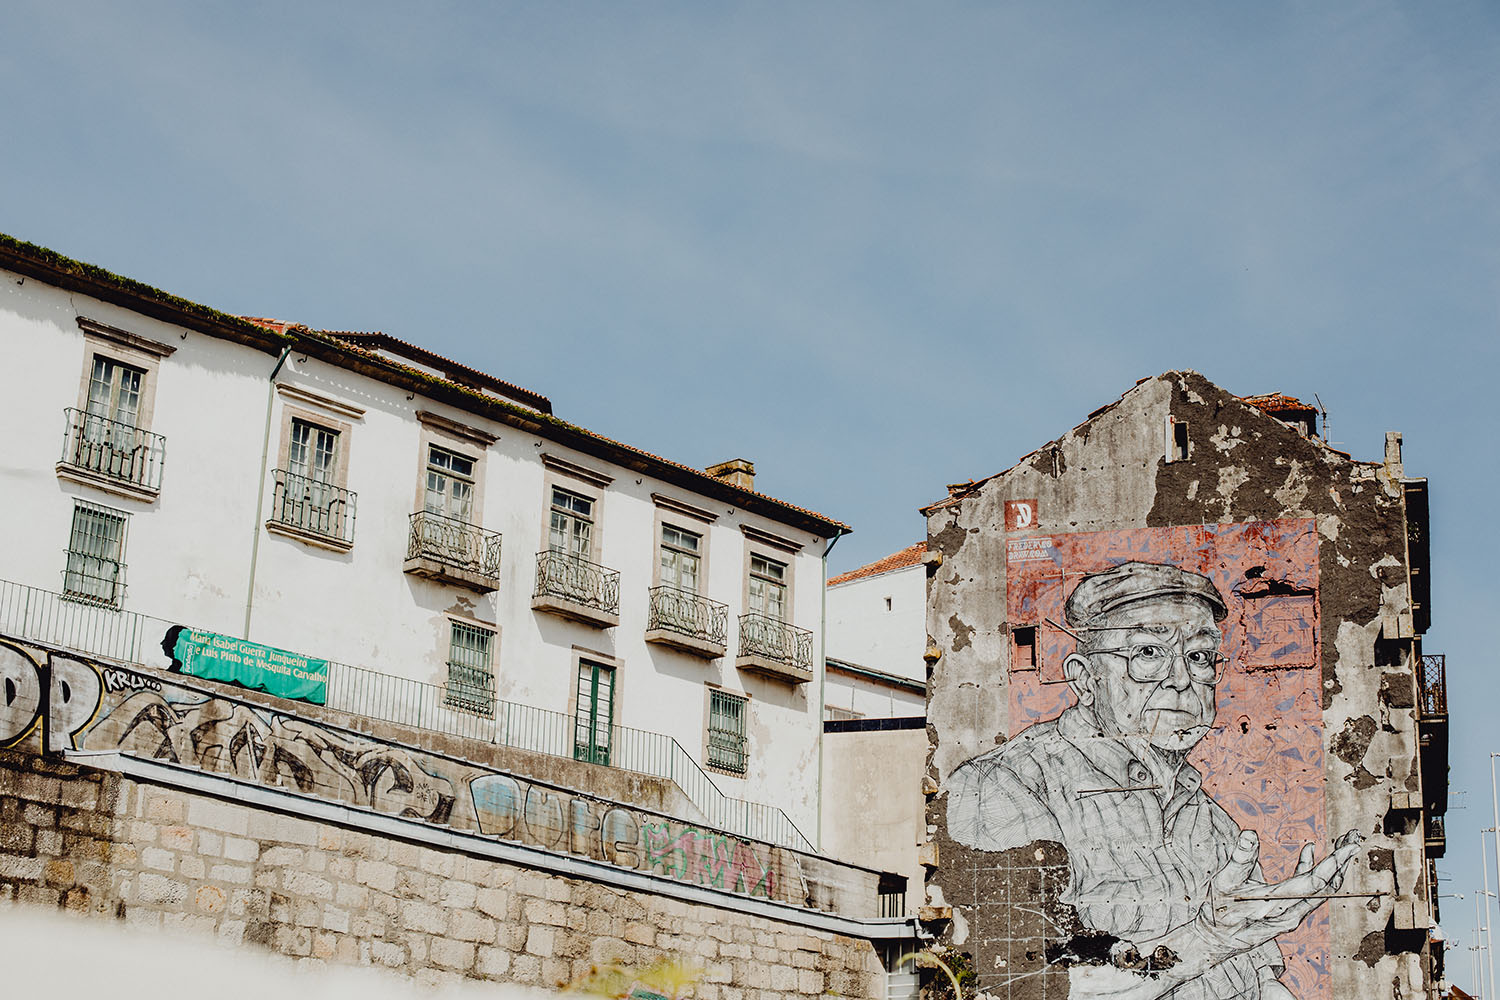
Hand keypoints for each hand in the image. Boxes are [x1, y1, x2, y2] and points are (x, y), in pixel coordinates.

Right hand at [1194, 829, 1361, 956]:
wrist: (1214, 941)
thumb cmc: (1216, 912)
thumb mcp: (1222, 883)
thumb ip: (1239, 859)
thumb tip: (1250, 834)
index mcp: (1277, 904)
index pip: (1316, 883)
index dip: (1335, 863)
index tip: (1351, 845)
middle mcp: (1291, 913)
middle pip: (1327, 886)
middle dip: (1342, 860)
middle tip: (1353, 836)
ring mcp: (1292, 915)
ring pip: (1322, 890)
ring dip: (1334, 865)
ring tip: (1342, 841)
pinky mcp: (1288, 913)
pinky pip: (1308, 892)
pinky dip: (1312, 870)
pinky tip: (1308, 850)